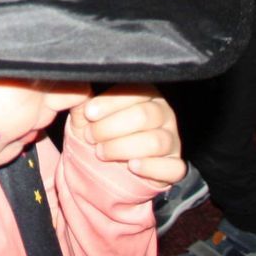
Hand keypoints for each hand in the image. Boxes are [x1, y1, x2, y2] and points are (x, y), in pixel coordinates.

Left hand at [65, 85, 184, 184]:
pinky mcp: (175, 167)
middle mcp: (164, 114)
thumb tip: (79, 86)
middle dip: (112, 127)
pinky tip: (131, 166)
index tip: (88, 113)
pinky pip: (172, 168)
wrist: (106, 169)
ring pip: (155, 141)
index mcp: (145, 94)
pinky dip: (150, 167)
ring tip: (101, 152)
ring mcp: (172, 141)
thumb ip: (82, 101)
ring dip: (123, 148)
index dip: (109, 103)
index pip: (134, 91)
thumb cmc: (99, 135)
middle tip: (91, 136)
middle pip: (145, 115)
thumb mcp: (87, 117)